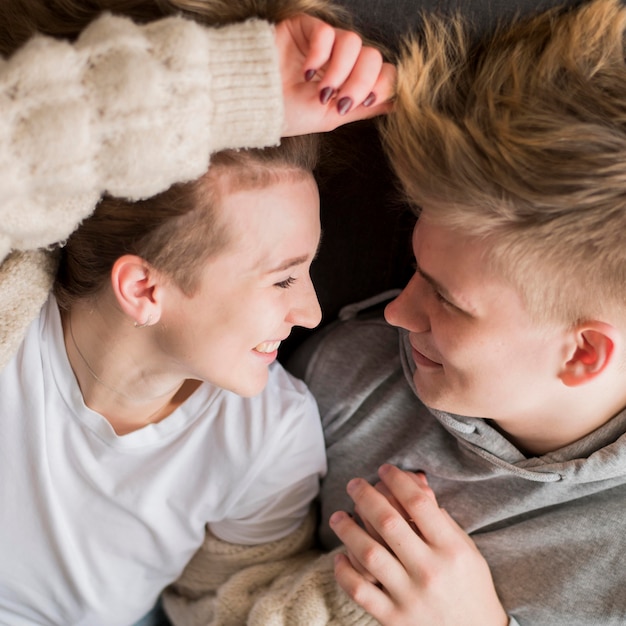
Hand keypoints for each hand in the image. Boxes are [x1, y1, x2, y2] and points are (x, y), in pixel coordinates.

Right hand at [274, 14, 395, 135]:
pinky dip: (321, 55)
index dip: (382, 85)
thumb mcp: (331, 117)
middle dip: (360, 82)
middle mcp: (342, 60)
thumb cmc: (288, 114)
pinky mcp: (307, 28)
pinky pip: (327, 33)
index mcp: (350, 79)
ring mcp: (325, 43)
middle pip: (373, 57)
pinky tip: (307, 72)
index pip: (384, 71)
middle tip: (340, 101)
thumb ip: (363, 108)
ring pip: (354, 43)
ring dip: (341, 71)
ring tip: (320, 90)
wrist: (255, 103)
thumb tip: (396, 103)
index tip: (363, 102)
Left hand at [329, 464, 508, 625]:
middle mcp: (430, 570)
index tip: (385, 470)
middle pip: (388, 522)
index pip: (418, 503)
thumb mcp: (466, 549)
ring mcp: (410, 596)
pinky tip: (340, 557)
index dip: (397, 479)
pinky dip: (345, 572)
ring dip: (347, 529)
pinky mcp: (394, 618)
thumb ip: (440, 519)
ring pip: (368, 553)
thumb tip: (414, 484)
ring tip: (339, 516)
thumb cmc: (470, 586)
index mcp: (451, 549)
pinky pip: (360, 591)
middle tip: (354, 484)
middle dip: (365, 496)